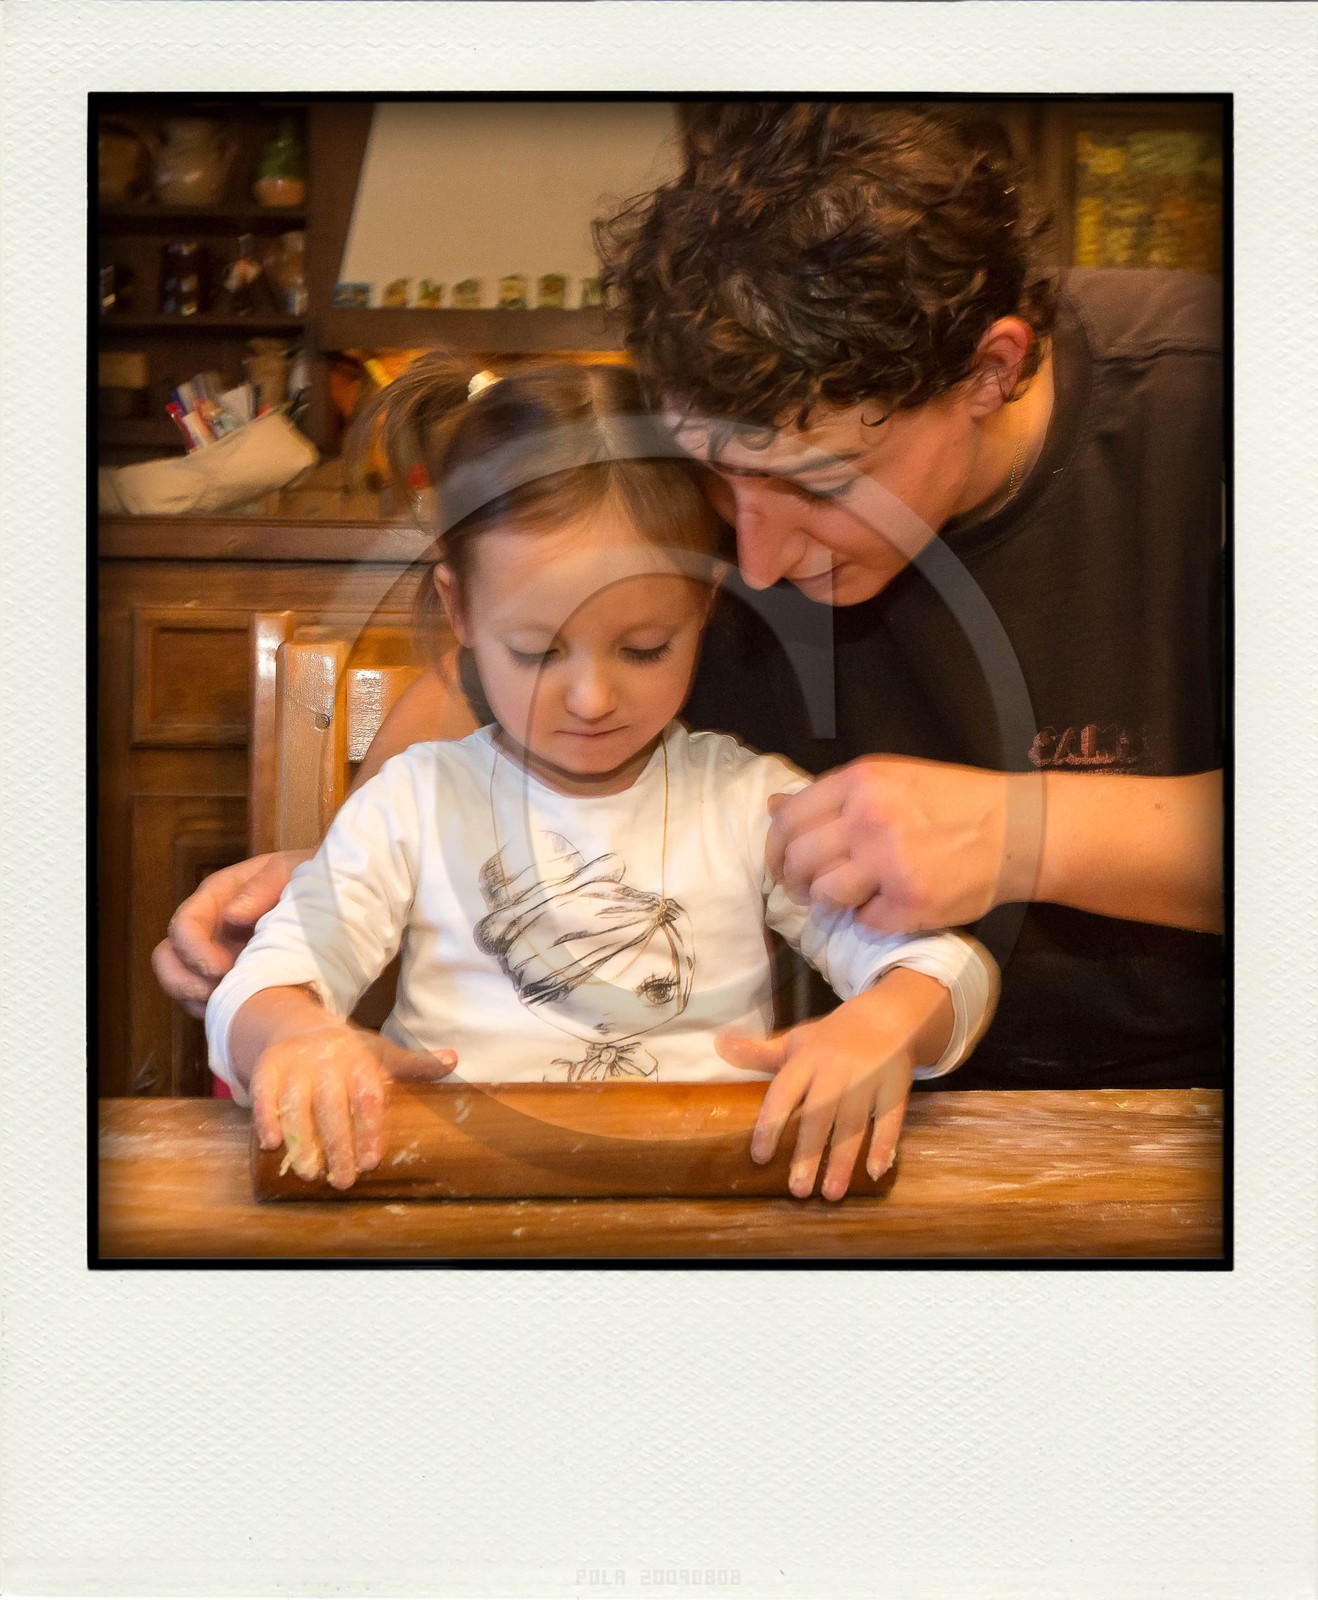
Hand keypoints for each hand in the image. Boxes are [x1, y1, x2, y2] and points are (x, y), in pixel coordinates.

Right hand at [151, 850, 312, 1017]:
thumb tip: (233, 915)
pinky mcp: (234, 979)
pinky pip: (209, 1002)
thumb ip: (262, 887)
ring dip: (198, 1001)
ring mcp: (219, 957)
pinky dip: (219, 1011)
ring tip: (233, 1005)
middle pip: (167, 959)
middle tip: (217, 993)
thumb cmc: (313, 879)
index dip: (194, 951)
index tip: (223, 968)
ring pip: (183, 985)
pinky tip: (245, 1012)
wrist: (341, 901)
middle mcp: (211, 928)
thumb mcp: (292, 871)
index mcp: (218, 897)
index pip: (183, 925)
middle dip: (183, 981)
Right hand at [251, 1022, 456, 1189]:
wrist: (298, 1026)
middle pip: (331, 1106)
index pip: (366, 1096)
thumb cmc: (348, 1052)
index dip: (369, 1129)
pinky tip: (272, 1144)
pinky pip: (265, 1094)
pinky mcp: (267, 1068)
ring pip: (296, 1104)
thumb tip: (454, 1059)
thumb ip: (415, 1064)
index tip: (371, 1161)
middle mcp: (326, 1059)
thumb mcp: (382, 1054)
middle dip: (337, 1145)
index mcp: (358, 1057)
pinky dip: (266, 1118)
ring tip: (310, 1173)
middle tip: (344, 1180)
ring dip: (302, 1140)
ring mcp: (295, 1063)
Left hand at [715, 1010, 915, 1202]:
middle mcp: (835, 1070)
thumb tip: (718, 1044)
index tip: (759, 1157)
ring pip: (853, 1124)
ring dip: (842, 1160)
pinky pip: (889, 1119)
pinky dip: (883, 1145)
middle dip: (808, 1154)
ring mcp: (867, 1079)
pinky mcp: (895, 1086)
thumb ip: (758, 1053)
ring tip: (830, 1193)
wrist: (887, 1017)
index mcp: (806, 1060)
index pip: (783, 1094)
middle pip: (818, 1116)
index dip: (770, 1125)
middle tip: (797, 1190)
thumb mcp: (795, 1041)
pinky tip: (875, 1172)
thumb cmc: (832, 1037)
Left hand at [766, 757, 1038, 933]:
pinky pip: (863, 921)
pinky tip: (887, 905)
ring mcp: (888, 862)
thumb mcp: (890, 779)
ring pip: (823, 894)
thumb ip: (832, 795)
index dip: (777, 847)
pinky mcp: (909, 902)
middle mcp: (868, 818)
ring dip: (829, 902)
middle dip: (795, 881)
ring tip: (849, 897)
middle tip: (808, 889)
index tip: (785, 861)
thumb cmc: (951, 801)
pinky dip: (870, 919)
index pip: (788, 819)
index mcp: (860, 781)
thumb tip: (772, 807)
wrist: (1017, 829)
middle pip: (798, 860)